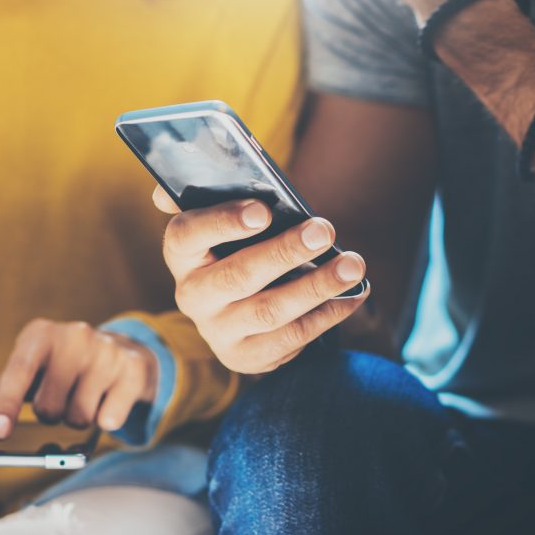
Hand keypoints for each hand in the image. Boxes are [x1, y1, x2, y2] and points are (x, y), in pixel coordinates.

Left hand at [0, 318, 157, 438]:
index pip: (19, 370)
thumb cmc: (62, 364)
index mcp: (41, 334)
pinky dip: (106, 420)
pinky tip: (107, 402)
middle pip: (48, 407)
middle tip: (58, 399)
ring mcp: (106, 351)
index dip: (7, 403)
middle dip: (49, 414)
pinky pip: (110, 419)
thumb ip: (3, 389)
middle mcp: (74, 336)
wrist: (119, 352)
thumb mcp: (31, 368)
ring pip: (79, 417)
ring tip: (83, 397)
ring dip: (76, 418)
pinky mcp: (132, 369)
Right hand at [154, 186, 369, 373]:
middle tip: (323, 231)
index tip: (264, 211)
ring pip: (269, 310)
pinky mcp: (245, 356)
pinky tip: (351, 294)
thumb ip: (212, 196)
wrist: (234, 311)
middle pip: (238, 275)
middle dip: (284, 252)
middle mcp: (192, 295)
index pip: (187, 234)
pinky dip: (327, 314)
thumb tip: (198, 177)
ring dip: (316, 287)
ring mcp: (217, 330)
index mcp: (181, 254)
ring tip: (352, 265)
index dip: (224, 222)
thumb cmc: (236, 248)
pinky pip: (291, 337)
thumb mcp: (222, 222)